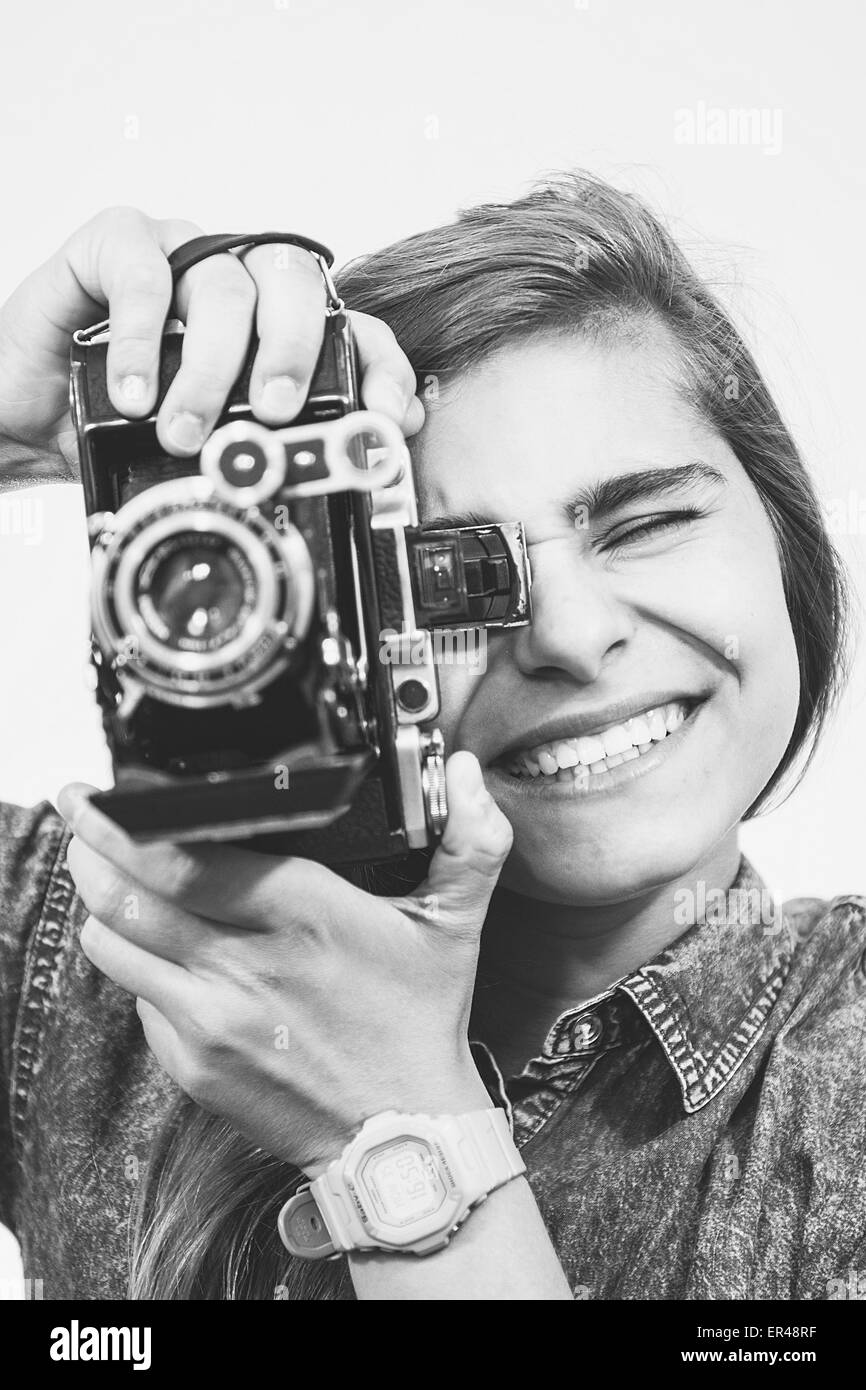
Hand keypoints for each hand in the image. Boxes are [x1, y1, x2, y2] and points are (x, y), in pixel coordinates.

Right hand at [0, 205, 422, 475]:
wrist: (31, 419)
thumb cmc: (124, 428)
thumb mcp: (212, 451)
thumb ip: (276, 450)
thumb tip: (350, 462)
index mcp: (274, 326)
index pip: (351, 327)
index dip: (380, 367)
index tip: (385, 418)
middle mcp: (236, 281)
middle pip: (296, 287)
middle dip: (294, 353)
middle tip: (275, 412)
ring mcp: (178, 255)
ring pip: (224, 286)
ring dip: (209, 368)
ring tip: (182, 432)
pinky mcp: (114, 244)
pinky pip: (143, 272)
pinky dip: (144, 338)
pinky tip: (135, 391)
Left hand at [60, 753, 511, 1175]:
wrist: (402, 1137)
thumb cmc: (420, 1021)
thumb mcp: (457, 925)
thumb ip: (471, 841)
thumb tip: (470, 773)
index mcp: (306, 914)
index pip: (187, 857)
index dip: (130, 823)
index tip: (104, 793)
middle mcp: (247, 965)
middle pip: (129, 894)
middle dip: (93, 847)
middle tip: (82, 817)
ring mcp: (212, 1019)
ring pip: (115, 944)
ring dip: (100, 903)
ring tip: (102, 871)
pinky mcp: (194, 1063)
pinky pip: (138, 998)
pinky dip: (136, 964)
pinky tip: (153, 946)